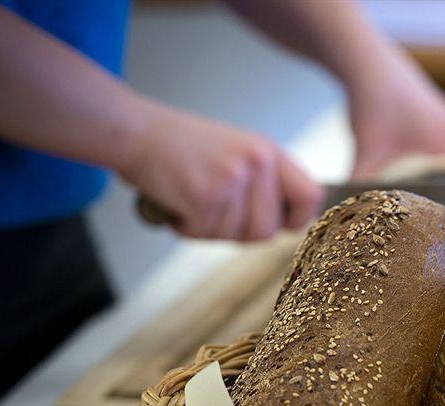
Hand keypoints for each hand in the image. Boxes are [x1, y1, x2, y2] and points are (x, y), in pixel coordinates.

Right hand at [118, 103, 321, 239]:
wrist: (135, 131)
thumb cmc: (182, 146)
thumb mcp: (237, 152)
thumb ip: (264, 183)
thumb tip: (287, 223)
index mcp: (269, 152)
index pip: (310, 196)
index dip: (296, 219)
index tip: (279, 225)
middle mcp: (256, 162)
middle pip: (268, 230)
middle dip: (240, 233)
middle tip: (214, 215)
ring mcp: (232, 178)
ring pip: (235, 236)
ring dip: (209, 229)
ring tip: (191, 200)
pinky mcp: (205, 194)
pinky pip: (204, 234)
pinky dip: (185, 228)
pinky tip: (176, 204)